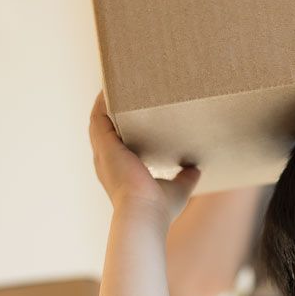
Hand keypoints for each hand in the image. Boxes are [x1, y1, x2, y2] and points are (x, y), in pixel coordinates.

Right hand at [89, 91, 200, 220]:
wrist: (145, 213)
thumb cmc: (159, 209)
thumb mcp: (176, 190)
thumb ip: (185, 178)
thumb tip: (196, 169)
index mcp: (119, 172)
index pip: (116, 145)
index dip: (120, 130)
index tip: (130, 116)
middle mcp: (107, 162)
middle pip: (104, 130)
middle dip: (110, 112)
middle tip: (122, 93)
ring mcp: (103, 153)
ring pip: (98, 121)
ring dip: (105, 103)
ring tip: (115, 83)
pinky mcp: (104, 145)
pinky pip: (98, 117)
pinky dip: (103, 102)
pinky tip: (110, 87)